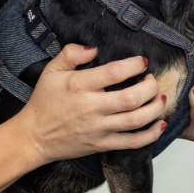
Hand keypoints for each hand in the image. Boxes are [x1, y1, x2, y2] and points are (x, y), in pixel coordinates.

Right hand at [14, 45, 166, 166]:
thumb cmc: (44, 102)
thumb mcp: (51, 71)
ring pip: (136, 120)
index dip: (134, 65)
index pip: (115, 72)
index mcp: (80, 86)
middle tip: (153, 80)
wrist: (33, 137)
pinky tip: (159, 124)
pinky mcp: (102, 144)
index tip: (142, 62)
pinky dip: (150, 134)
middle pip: (131, 98)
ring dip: (155, 108)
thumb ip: (71, 54)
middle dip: (150, 87)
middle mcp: (91, 107)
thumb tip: (94, 48)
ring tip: (160, 98)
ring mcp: (98, 128)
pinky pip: (132, 142)